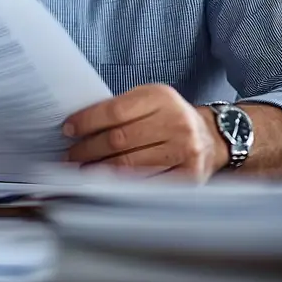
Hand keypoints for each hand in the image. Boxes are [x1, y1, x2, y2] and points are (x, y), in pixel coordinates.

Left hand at [64, 84, 227, 181]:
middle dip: (88, 149)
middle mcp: (175, 121)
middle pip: (119, 140)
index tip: (68, 130)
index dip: (87, 121)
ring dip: (98, 170)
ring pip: (129, 164)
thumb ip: (121, 109)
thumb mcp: (151, 101)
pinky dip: (121, 185)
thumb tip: (79, 125)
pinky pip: (146, 183)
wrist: (213, 137)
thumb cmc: (171, 118)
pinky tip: (105, 184)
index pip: (115, 111)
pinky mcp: (187, 176)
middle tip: (70, 155)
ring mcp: (183, 150)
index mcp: (161, 97)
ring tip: (82, 170)